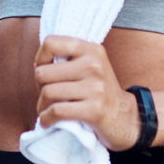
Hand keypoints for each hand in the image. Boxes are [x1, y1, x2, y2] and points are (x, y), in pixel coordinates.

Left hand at [34, 35, 138, 149]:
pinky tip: (48, 121)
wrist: (125, 117)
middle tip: (47, 96)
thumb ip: (67, 59)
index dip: (40, 59)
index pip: (51, 43)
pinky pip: (56, 111)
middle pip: (43, 73)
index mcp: (91, 49)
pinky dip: (46, 118)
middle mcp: (94, 65)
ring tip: (47, 110)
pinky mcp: (94, 110)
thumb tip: (37, 65)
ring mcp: (96, 88)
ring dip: (41, 106)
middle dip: (39, 87)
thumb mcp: (89, 66)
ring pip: (48, 92)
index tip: (45, 72)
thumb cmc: (98, 92)